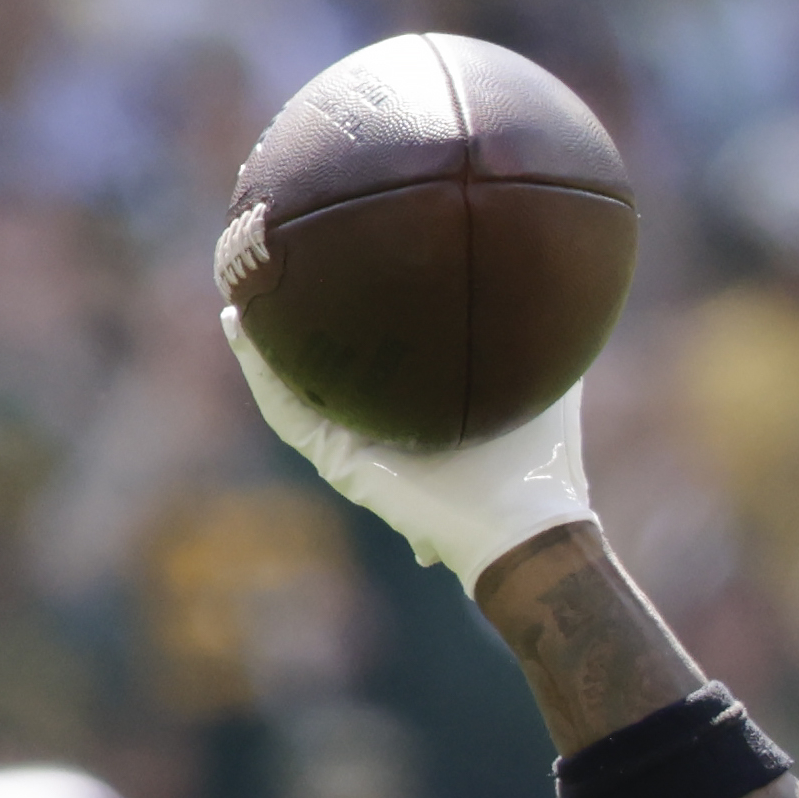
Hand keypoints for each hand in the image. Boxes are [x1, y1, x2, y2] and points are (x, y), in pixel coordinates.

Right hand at [222, 308, 595, 593]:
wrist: (527, 522)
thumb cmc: (543, 461)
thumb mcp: (547, 386)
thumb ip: (547, 341)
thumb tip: (560, 283)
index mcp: (426, 417)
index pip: (378, 366)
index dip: (355, 327)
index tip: (338, 275)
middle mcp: (387, 432)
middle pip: (329, 376)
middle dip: (297, 333)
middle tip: (270, 282)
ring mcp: (359, 449)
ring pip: (295, 389)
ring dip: (262, 345)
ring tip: (238, 297)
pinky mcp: (343, 464)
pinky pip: (288, 413)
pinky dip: (261, 372)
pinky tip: (239, 327)